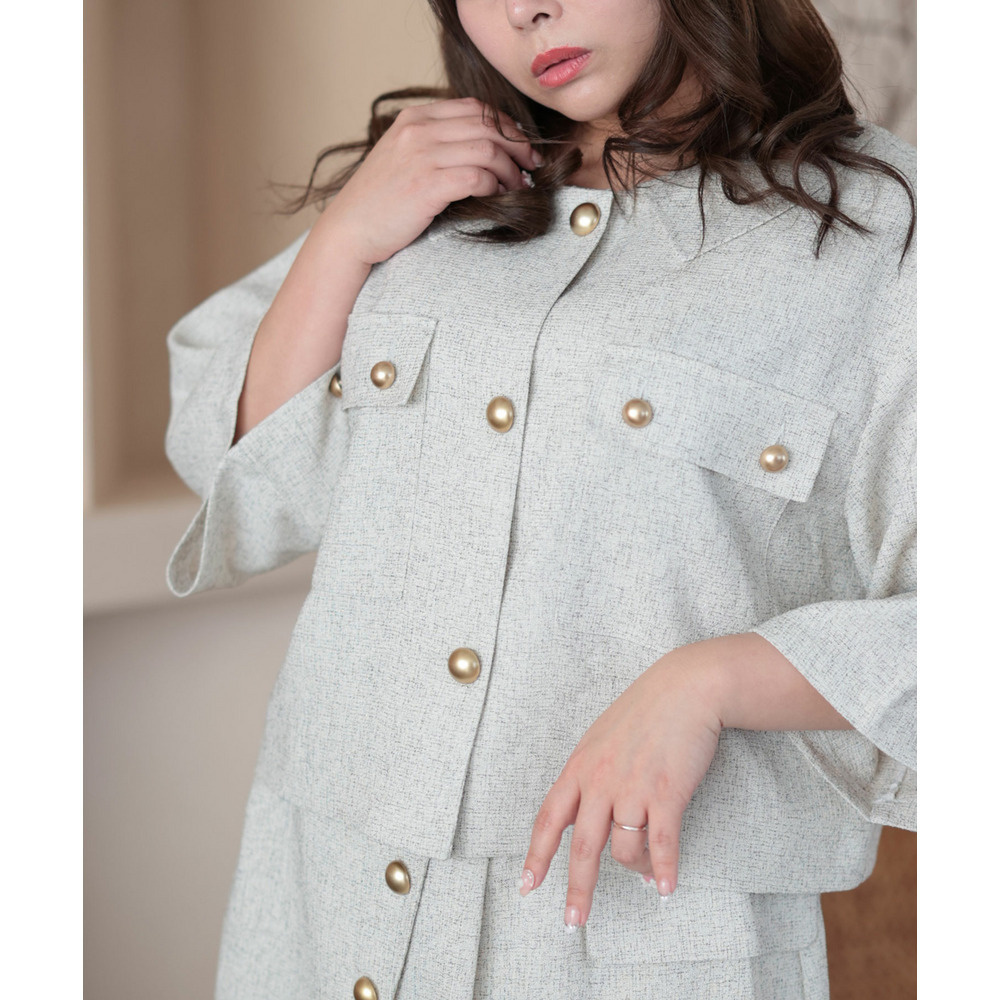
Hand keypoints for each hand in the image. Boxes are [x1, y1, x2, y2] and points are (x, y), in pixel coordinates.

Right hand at [322, 97, 541, 265]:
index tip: (520, 146)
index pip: (474, 108)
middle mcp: (418, 131)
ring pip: (487, 149)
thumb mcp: (401, 158)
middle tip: (530, 165)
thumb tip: (482, 148)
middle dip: (517, 145)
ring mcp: (422, 157)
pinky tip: (499, 195)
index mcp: (414, 119)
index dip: (506, 125)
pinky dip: (496, 185)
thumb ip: (433, 144)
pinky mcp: (427, 186)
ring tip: (518, 185)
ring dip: (510, 169)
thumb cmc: (378, 203)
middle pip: (486, 125)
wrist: (349, 231)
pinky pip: (477, 177)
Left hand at [518, 649, 723, 928]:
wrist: (686, 688)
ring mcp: (632, 789)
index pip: (550, 818)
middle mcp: (600, 782)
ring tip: (649, 877)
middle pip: (582, 848)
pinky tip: (666, 887)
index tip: (526, 885)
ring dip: (637, 871)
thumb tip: (594, 816)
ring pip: (624, 851)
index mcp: (580, 767)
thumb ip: (592, 774)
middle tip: (573, 922)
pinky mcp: (666, 794)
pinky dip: (664, 870)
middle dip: (577, 891)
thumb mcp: (602, 737)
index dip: (537, 855)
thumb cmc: (646, 711)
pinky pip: (660, 844)